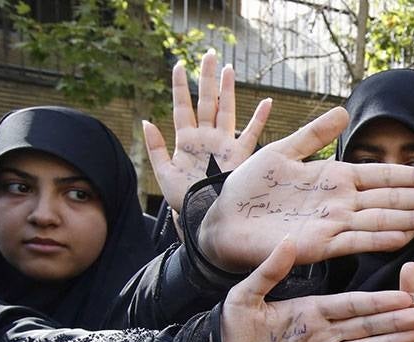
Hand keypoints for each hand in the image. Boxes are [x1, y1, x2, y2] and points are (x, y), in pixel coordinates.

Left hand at [144, 49, 270, 214]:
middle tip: (209, 54)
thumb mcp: (163, 173)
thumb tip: (146, 120)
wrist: (204, 216)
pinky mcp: (239, 155)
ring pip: (226, 110)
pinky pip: (251, 134)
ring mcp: (224, 144)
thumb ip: (155, 147)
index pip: (182, 106)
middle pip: (206, 101)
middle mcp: (207, 137)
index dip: (181, 86)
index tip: (179, 65)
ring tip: (228, 68)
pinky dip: (259, 119)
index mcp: (186, 140)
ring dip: (228, 90)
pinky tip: (267, 103)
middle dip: (207, 78)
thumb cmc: (184, 199)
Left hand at [199, 107, 413, 271]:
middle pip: (391, 198)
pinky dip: (379, 238)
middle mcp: (341, 204)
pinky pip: (354, 240)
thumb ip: (313, 134)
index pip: (385, 176)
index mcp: (335, 180)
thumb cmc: (248, 190)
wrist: (219, 220)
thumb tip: (342, 112)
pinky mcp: (317, 246)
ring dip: (412, 218)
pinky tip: (404, 235)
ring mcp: (332, 225)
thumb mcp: (281, 151)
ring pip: (380, 219)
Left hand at [218, 238, 413, 341]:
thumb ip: (271, 270)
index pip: (353, 303)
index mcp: (312, 309)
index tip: (405, 294)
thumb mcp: (246, 293)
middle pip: (368, 326)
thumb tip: (291, 239)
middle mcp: (324, 332)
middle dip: (397, 321)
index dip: (379, 300)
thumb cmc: (229, 327)